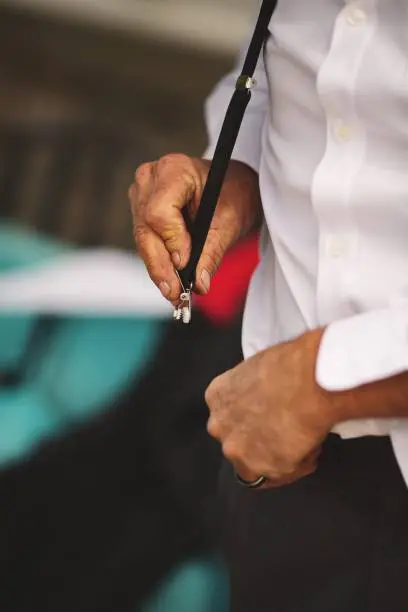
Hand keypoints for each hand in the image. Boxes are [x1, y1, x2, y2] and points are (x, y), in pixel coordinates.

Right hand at [129, 154, 260, 303]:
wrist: (232, 188)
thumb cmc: (235, 194)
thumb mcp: (231, 222)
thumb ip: (212, 252)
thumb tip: (200, 284)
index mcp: (174, 169)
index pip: (160, 211)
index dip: (171, 241)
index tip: (185, 265)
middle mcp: (150, 179)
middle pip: (146, 229)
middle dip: (161, 265)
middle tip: (175, 294)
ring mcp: (141, 195)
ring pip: (143, 240)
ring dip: (159, 269)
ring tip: (175, 296)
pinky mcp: (141, 212)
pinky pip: (146, 243)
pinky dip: (159, 264)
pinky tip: (171, 285)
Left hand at [206, 329, 336, 487]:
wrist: (308, 383)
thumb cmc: (289, 364)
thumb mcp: (258, 368)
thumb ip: (255, 389)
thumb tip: (271, 396)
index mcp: (217, 395)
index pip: (228, 415)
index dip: (249, 418)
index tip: (267, 416)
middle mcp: (219, 426)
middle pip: (237, 440)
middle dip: (257, 439)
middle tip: (284, 431)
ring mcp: (239, 450)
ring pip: (256, 462)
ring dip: (277, 455)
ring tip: (303, 441)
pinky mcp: (265, 469)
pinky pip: (284, 473)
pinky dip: (299, 464)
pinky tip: (312, 446)